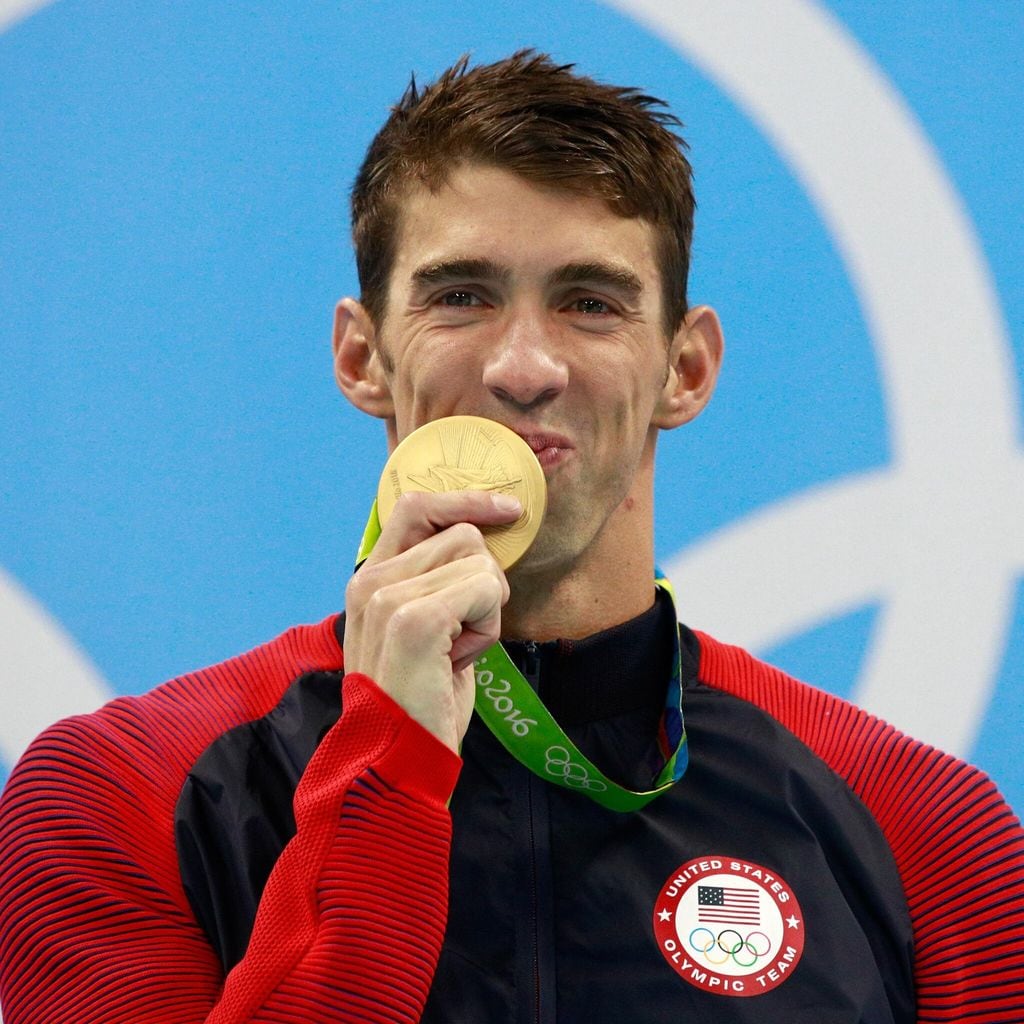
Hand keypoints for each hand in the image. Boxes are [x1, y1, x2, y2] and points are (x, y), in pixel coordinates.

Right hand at [343, 490, 521, 751]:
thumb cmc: (421, 699)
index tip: (508, 511)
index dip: (466, 500)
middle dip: (483, 583)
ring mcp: (387, 598)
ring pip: (479, 561)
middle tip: (462, 634)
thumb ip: (438, 581)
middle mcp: (370, 581)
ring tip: (456, 651)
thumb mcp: (426, 628)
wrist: (400, 761)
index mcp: (369, 580)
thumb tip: (485, 538)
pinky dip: (488, 627)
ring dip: (486, 609)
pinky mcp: (414, 619)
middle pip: (463, 534)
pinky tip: (460, 660)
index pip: (416, 506)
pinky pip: (485, 589)